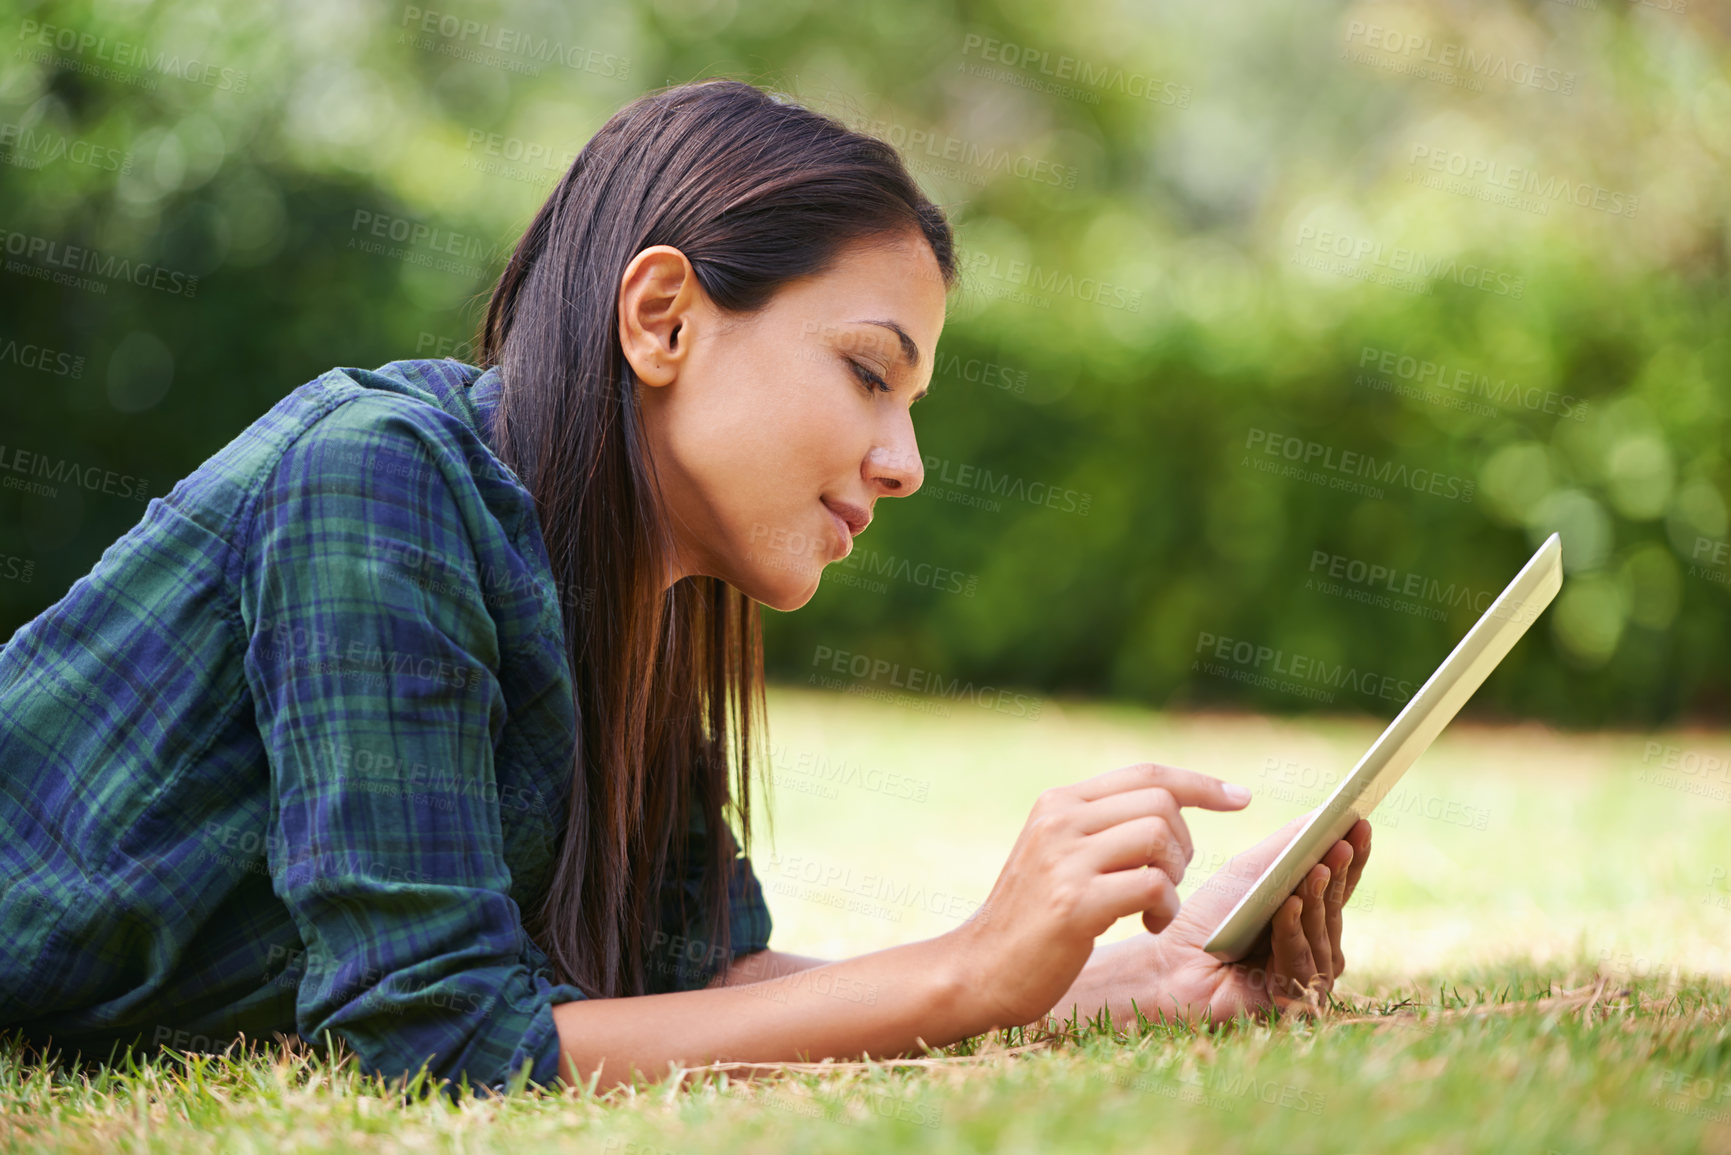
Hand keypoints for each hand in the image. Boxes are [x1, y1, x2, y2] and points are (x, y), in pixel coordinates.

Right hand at [948, 762, 1252, 1030]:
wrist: (980, 969)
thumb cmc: (1032, 918)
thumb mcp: (1058, 854)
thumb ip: (1100, 826)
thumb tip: (1169, 805)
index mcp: (1058, 803)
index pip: (1145, 773)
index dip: (1200, 783)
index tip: (1240, 798)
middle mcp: (1060, 820)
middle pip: (1161, 802)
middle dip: (1184, 844)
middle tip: (1167, 879)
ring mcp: (1065, 860)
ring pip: (1159, 836)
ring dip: (1175, 875)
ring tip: (1154, 904)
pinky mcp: (1074, 904)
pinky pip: (1152, 885)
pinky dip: (1165, 907)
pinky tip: (1147, 924)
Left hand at [1047, 815, 1372, 1029]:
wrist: (1170, 966)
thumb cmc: (1208, 918)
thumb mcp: (1248, 874)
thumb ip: (1285, 848)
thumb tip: (1324, 814)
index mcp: (1305, 916)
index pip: (1337, 884)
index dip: (1352, 856)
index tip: (1361, 822)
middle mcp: (1313, 946)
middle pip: (1336, 908)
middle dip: (1339, 875)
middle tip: (1342, 844)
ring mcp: (1306, 976)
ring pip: (1324, 934)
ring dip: (1318, 900)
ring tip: (1316, 869)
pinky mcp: (1293, 1001)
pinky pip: (1302, 960)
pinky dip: (1293, 931)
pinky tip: (1289, 907)